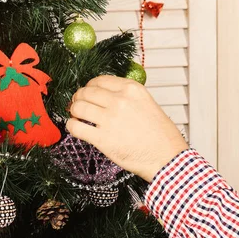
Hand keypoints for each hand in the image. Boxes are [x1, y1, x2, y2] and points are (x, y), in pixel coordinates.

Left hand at [66, 75, 188, 181]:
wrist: (166, 157)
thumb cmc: (161, 135)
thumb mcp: (148, 104)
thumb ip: (128, 97)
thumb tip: (106, 97)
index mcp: (132, 89)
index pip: (100, 80)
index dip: (90, 87)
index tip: (89, 93)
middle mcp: (120, 101)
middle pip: (86, 92)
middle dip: (79, 98)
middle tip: (79, 105)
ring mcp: (110, 119)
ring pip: (78, 107)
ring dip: (74, 112)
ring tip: (78, 117)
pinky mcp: (102, 138)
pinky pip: (75, 127)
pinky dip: (72, 126)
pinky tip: (77, 128)